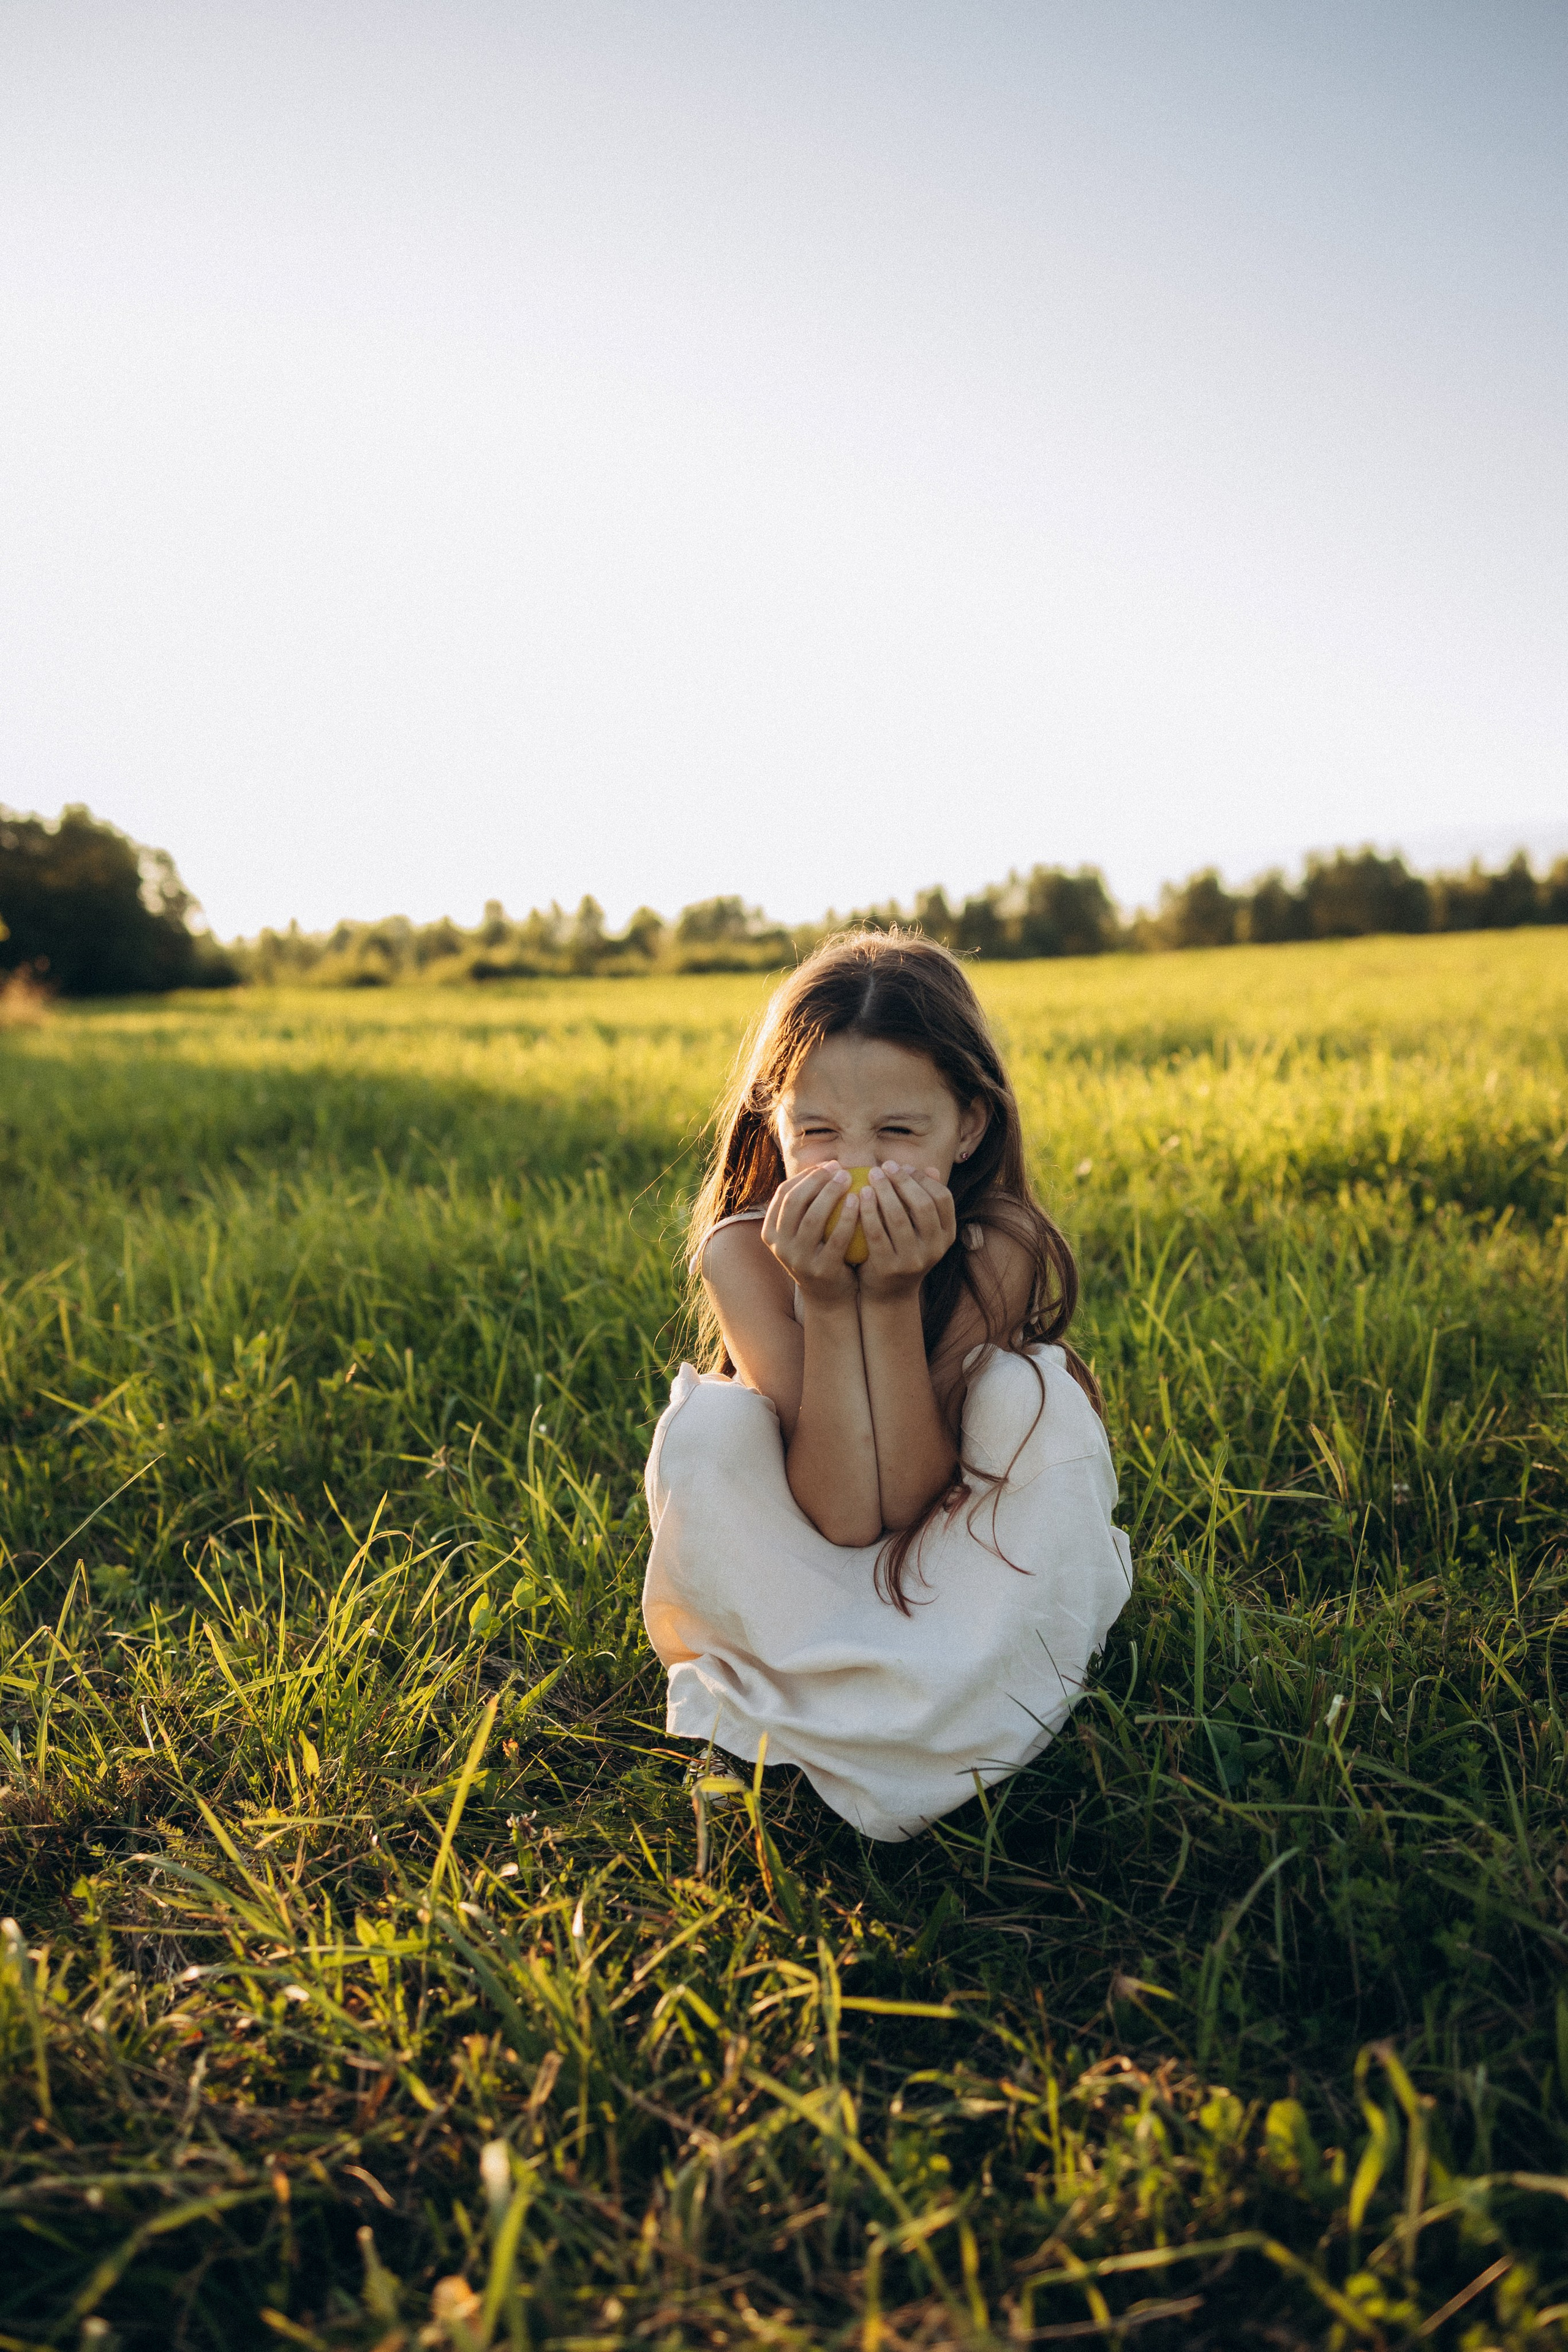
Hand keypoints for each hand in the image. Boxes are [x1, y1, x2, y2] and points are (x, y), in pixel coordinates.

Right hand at [760, 1163, 863, 1303]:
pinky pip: (836, 1238)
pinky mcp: (820, 1270)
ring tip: (850, 1179)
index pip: (784, 1194)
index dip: (806, 1175)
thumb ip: (807, 1205)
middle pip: (795, 1202)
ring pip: (812, 1218)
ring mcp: (798, 1260)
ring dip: (831, 1193)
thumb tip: (825, 1164)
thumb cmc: (820, 1252)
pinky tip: (859, 1201)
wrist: (829, 1296)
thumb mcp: (804, 1231)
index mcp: (770, 1232)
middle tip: (840, 1169)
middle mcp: (779, 1246)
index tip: (828, 1165)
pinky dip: (848, 1217)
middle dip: (818, 1180)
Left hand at [856, 1163, 956, 1299]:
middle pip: (922, 1205)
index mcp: (947, 1235)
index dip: (922, 1178)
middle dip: (902, 1181)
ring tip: (871, 1175)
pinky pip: (876, 1233)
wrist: (889, 1293)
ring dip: (883, 1191)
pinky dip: (868, 1211)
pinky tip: (859, 1195)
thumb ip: (924, 1200)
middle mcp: (935, 1249)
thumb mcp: (920, 1229)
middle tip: (884, 1166)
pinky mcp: (889, 1267)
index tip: (902, 1166)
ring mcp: (913, 1260)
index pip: (942, 1198)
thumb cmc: (903, 1250)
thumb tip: (930, 1168)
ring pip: (898, 1217)